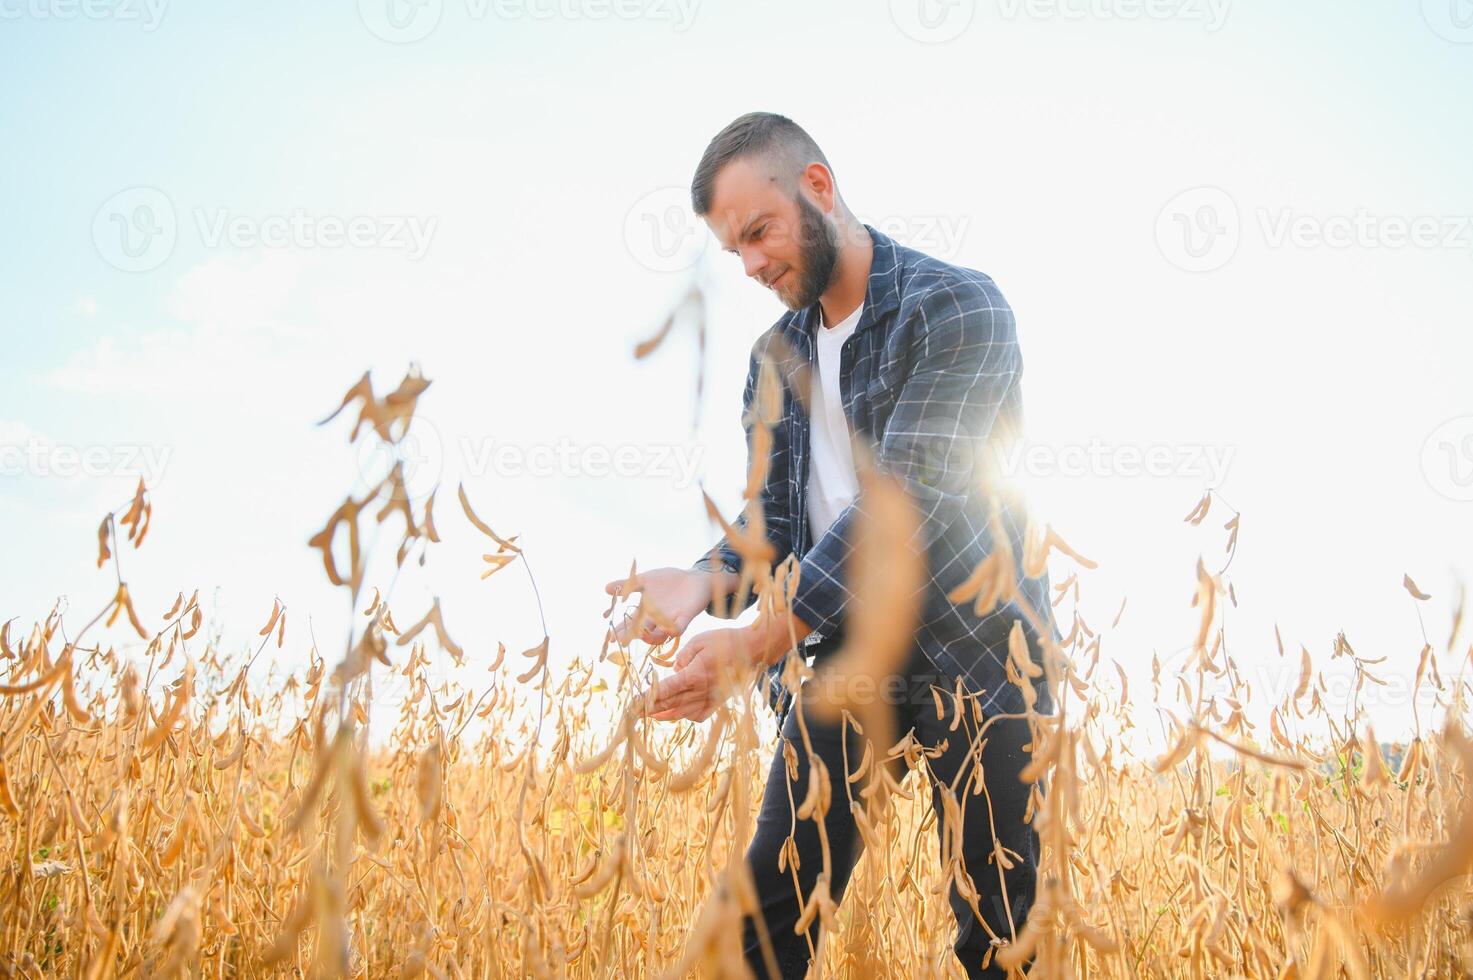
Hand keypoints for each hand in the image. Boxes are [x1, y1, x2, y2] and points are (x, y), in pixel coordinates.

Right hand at [604, 567, 723, 645]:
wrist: (693, 577)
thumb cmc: (668, 580)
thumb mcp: (644, 580)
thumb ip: (627, 584)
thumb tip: (606, 588)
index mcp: (645, 611)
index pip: (630, 623)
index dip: (620, 630)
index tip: (610, 637)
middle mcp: (656, 619)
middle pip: (642, 631)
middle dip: (631, 636)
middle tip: (621, 641)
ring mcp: (670, 619)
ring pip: (659, 634)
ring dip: (651, 637)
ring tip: (642, 636)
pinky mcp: (685, 616)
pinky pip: (679, 627)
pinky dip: (673, 629)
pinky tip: (667, 630)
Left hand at [646, 627, 755, 721]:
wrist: (752, 650)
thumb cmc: (725, 640)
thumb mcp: (699, 640)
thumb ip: (683, 657)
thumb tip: (674, 670)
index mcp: (695, 674)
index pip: (666, 689)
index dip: (649, 697)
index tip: (635, 701)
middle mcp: (702, 690)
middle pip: (671, 704)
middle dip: (651, 709)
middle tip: (635, 713)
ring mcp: (711, 698)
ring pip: (683, 712)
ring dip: (666, 715)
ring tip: (652, 716)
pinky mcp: (719, 702)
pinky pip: (700, 715)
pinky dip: (687, 716)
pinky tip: (678, 713)